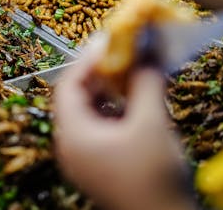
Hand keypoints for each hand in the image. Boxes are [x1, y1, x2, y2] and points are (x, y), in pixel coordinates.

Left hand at [54, 48, 195, 209]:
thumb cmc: (154, 179)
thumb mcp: (151, 124)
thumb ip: (145, 82)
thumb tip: (147, 49)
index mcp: (72, 134)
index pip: (67, 84)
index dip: (88, 60)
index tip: (111, 42)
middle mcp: (71, 146)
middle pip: (77, 97)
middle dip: (102, 73)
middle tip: (125, 53)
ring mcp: (85, 158)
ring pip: (91, 112)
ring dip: (112, 91)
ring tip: (135, 73)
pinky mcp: (102, 166)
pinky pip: (102, 128)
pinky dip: (118, 110)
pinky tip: (139, 101)